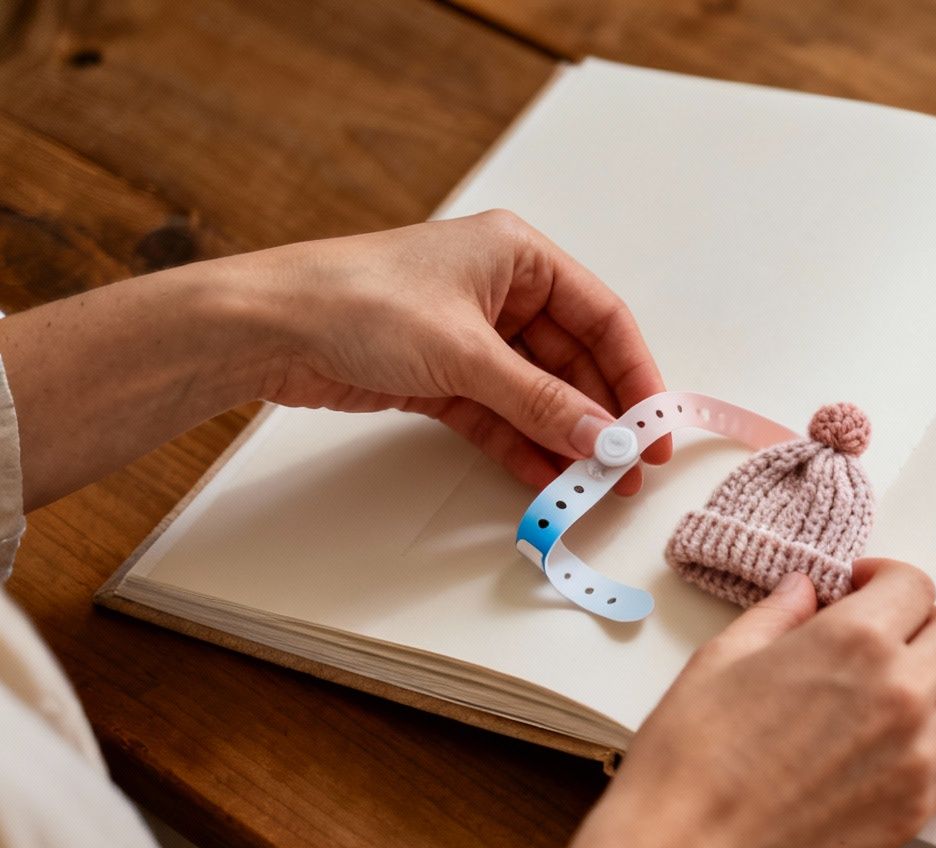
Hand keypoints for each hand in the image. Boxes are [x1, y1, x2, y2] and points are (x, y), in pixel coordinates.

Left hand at [255, 210, 672, 493]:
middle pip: (574, 360)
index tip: (652, 427)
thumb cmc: (357, 301)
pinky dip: (522, 445)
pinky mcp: (441, 375)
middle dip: (600, 415)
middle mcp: (500, 290)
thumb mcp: (464, 352)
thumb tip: (602, 439)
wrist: (263, 326)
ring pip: (537, 393)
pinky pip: (499, 415)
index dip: (635, 374)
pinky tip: (544, 477)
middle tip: (627, 467)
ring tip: (591, 483)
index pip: (602, 316)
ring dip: (564, 437)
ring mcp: (470, 336)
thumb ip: (540, 401)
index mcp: (517, 255)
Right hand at [598, 558, 935, 847]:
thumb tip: (804, 591)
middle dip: (929, 626)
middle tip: (891, 641)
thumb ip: (778, 615)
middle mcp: (902, 691)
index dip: (888, 580)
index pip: (915, 585)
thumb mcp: (721, 660)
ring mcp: (918, 754)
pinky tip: (896, 749)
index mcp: (854, 640)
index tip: (865, 591)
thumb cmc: (691, 758)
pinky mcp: (918, 808)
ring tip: (898, 698)